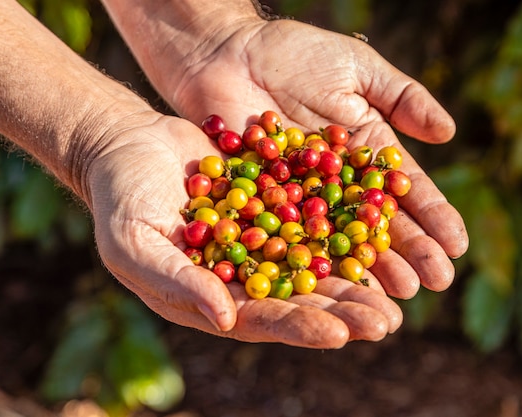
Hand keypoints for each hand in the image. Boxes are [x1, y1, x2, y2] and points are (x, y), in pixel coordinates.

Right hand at [87, 112, 402, 347]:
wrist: (129, 144)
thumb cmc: (122, 199)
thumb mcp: (136, 243)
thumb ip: (177, 282)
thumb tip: (225, 319)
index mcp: (215, 296)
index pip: (264, 319)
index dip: (302, 327)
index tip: (342, 334)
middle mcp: (247, 273)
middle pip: (302, 298)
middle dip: (344, 311)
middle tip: (388, 322)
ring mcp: (265, 237)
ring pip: (319, 260)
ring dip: (357, 274)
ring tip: (400, 287)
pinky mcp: (276, 200)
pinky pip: (316, 213)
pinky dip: (346, 220)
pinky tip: (380, 225)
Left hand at [167, 18, 468, 297]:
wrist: (229, 53)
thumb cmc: (296, 54)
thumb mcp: (358, 70)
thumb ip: (403, 99)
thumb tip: (450, 133)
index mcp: (367, 153)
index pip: (407, 191)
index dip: (434, 218)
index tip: (458, 247)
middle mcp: (340, 183)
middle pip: (378, 222)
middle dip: (409, 252)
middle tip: (435, 283)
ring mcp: (304, 198)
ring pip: (341, 238)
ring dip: (369, 266)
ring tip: (396, 294)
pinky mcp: (266, 205)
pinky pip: (292, 236)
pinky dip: (312, 260)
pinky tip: (334, 284)